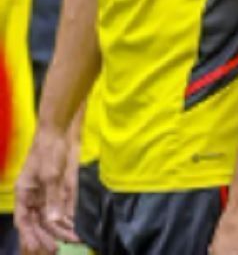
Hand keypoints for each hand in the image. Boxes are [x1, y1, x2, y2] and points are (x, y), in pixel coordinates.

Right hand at [15, 129, 77, 252]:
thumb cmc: (49, 150)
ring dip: (62, 230)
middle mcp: (36, 197)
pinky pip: (65, 209)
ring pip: (53, 218)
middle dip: (47, 237)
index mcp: (25, 194)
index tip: (37, 248)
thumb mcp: (50, 174)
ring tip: (73, 241)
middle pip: (39, 223)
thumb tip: (55, 221)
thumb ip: (53, 198)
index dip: (29, 235)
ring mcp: (51, 193)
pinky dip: (70, 219)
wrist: (63, 131)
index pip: (24, 221)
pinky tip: (75, 229)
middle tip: (56, 250)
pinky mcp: (64, 189)